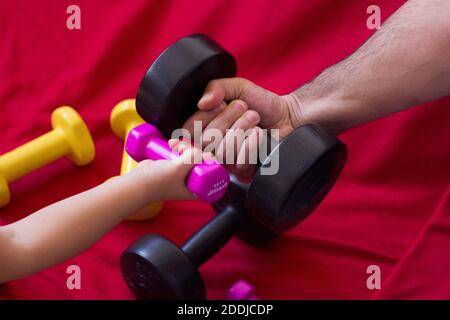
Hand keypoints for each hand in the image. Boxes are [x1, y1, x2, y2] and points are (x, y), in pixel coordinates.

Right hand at [135, 143, 208, 200]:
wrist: (136, 182)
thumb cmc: (156, 182)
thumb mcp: (178, 169)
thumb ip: (192, 158)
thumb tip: (199, 150)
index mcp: (198, 190)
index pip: (214, 172)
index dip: (209, 161)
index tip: (200, 155)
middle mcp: (193, 182)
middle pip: (204, 160)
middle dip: (194, 150)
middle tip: (183, 149)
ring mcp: (184, 173)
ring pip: (193, 154)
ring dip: (185, 145)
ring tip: (174, 145)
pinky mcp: (175, 166)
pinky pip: (183, 152)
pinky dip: (178, 146)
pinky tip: (171, 144)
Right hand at [183, 78, 304, 180]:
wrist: (288, 115)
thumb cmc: (262, 103)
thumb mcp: (237, 87)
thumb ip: (216, 87)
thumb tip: (201, 103)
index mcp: (206, 127)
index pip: (188, 130)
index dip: (206, 116)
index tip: (222, 104)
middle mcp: (213, 147)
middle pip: (205, 142)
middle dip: (227, 119)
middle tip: (244, 108)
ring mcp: (228, 161)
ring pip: (222, 152)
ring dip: (242, 129)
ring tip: (255, 119)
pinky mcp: (244, 171)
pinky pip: (240, 162)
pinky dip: (252, 144)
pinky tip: (260, 135)